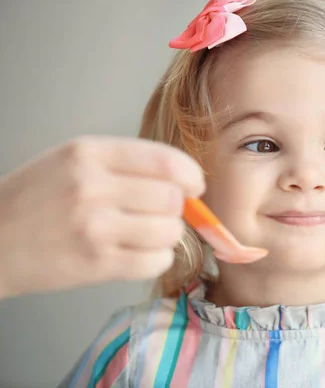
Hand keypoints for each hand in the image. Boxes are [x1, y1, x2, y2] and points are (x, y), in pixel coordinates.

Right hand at [0, 136, 204, 298]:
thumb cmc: (35, 198)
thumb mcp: (72, 160)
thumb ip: (126, 164)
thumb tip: (182, 180)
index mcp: (89, 154)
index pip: (165, 161)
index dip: (191, 176)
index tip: (195, 186)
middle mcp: (92, 188)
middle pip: (172, 199)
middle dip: (176, 207)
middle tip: (161, 212)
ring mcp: (94, 228)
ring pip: (170, 231)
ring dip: (167, 235)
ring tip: (146, 233)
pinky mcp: (95, 264)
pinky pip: (155, 261)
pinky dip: (156, 258)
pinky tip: (139, 252)